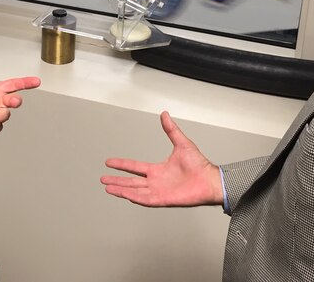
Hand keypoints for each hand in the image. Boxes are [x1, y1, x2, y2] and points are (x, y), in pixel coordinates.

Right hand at [101, 111, 222, 206]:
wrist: (210, 180)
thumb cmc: (199, 165)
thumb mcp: (182, 143)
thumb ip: (171, 130)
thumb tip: (164, 114)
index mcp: (157, 170)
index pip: (135, 167)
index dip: (122, 165)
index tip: (109, 162)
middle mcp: (155, 181)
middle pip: (131, 182)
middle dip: (116, 181)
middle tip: (102, 179)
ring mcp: (158, 191)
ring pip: (134, 191)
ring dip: (121, 190)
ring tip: (108, 188)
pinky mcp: (164, 199)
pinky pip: (146, 199)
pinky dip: (134, 197)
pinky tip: (124, 195)